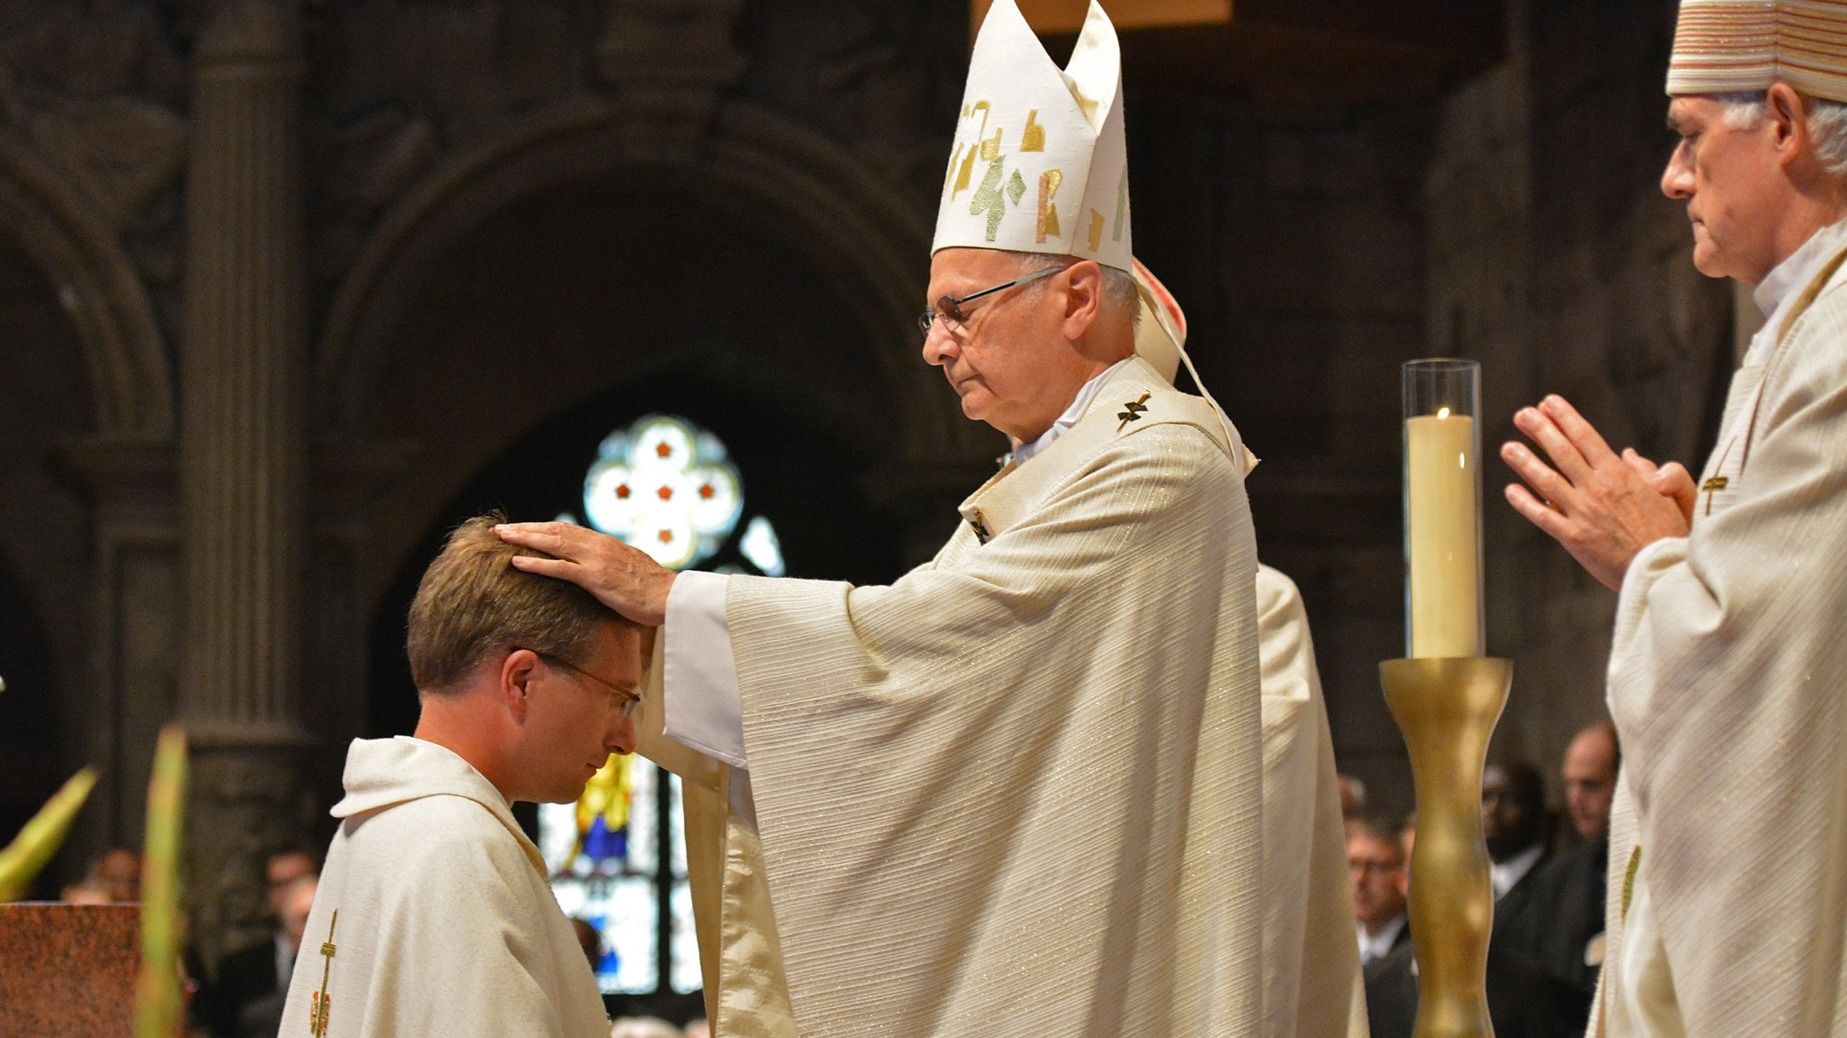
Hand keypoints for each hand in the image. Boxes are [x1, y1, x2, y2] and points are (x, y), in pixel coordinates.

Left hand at [493, 522, 675, 625]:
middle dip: (525, 528)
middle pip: (554, 531)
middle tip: (500, 528)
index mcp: (605, 543)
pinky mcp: (595, 577)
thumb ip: (613, 565)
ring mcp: (595, 559)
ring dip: (523, 539)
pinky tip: (516, 562)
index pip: (567, 530)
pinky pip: (559, 568)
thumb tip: (604, 570)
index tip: (523, 528)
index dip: (542, 528)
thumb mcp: (631, 570)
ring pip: (552, 543)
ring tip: (500, 537)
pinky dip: (535, 563)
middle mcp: (597, 545)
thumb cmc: (655, 590)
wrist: (671, 597)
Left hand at [1500, 395, 1691, 589]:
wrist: (1664, 569)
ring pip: (1546, 480)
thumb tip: (1628, 455)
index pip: (1586, 437)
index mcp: (1620, 474)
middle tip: (1522, 415)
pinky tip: (1511, 491)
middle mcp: (1597, 488)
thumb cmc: (1670, 533)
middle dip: (1540, 430)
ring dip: (1525, 461)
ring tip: (1508, 447)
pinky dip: (1525, 502)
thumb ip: (1651, 470)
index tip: (1548, 403)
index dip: (1564, 417)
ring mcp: (1582, 512)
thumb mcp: (1674, 493)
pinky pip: (1542, 516)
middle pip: (1562, 452)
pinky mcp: (1573, 537)